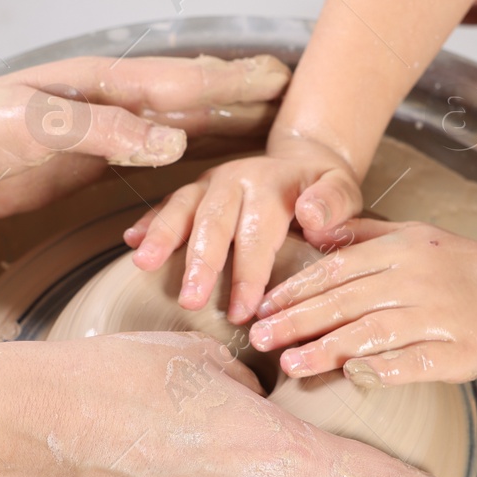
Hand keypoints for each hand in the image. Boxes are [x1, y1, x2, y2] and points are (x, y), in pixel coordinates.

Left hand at [0, 54, 290, 220]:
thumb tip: (175, 138)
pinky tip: (197, 172)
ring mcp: (93, 137)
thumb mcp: (30, 126)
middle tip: (293, 96)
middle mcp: (104, 107)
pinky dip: (180, 166)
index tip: (282, 80)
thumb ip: (101, 132)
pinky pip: (144, 166)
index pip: (182, 84)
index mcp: (98, 88)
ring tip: (264, 130)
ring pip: (173, 131)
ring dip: (218, 130)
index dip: (233, 84)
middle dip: (239, 97)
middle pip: (188, 102)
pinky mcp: (76, 171)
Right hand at [124, 134, 362, 323]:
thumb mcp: (345, 191)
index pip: (258, 231)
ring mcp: (210, 183)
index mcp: (272, 182)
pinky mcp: (194, 191)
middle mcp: (236, 178)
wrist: (303, 164)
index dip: (249, 272)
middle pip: (214, 220)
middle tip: (190, 300)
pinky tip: (131, 243)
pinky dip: (149, 222)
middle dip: (200, 262)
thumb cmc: (324, 193)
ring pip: (183, 208)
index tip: (243, 312)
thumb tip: (310, 216)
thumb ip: (334, 204)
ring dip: (163, 237)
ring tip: (144, 265)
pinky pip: (168, 204)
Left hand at [249, 219, 476, 385]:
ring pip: (375, 333)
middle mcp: (417, 280)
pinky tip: (351, 377)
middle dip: (298, 322)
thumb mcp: (409, 235)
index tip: (263, 309)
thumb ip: (360, 236)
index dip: (297, 291)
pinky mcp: (460, 351)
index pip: (337, 270)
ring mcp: (440, 316)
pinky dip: (383, 370)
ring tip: (290, 365)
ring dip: (328, 350)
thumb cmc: (454, 265)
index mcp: (400, 250)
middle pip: (347, 302)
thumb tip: (310, 231)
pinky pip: (415, 362)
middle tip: (259, 339)